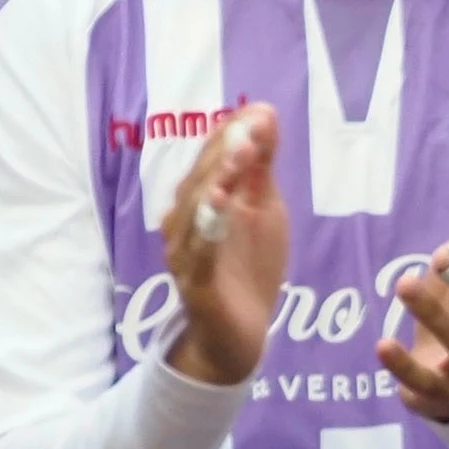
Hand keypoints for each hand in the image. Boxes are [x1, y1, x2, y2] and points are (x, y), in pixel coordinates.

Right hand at [161, 107, 288, 387]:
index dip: (232, 134)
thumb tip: (264, 112)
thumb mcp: (264, 209)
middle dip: (224, 153)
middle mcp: (184, 223)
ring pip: (194, 214)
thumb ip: (261, 166)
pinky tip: (221, 207)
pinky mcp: (196, 285)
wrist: (239, 336)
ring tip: (237, 161)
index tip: (260, 111)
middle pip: (198, 181)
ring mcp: (186, 254)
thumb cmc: (247, 267)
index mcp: (201, 201)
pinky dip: (208, 229)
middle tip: (250, 130)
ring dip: (214, 184)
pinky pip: (199, 254)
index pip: (211, 158)